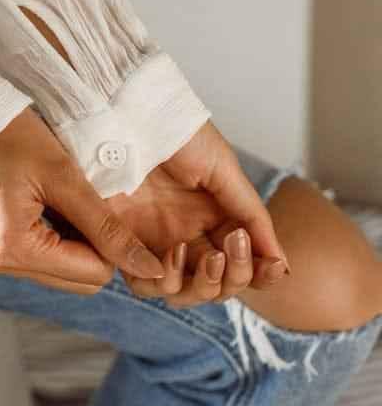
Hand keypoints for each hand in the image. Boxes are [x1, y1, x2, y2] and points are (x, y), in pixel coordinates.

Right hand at [0, 105, 167, 295]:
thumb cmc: (12, 137)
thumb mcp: (65, 177)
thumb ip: (108, 227)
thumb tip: (151, 268)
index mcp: (12, 250)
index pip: (93, 273)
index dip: (111, 243)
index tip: (105, 203)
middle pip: (79, 282)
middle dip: (95, 247)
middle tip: (88, 202)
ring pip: (63, 275)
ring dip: (77, 244)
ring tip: (66, 201)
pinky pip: (42, 263)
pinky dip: (58, 240)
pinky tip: (51, 206)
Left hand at [110, 120, 290, 306]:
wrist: (130, 114)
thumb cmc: (177, 132)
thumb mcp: (223, 169)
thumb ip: (251, 216)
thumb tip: (281, 263)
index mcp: (215, 218)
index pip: (243, 264)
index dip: (259, 273)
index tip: (273, 268)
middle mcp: (187, 235)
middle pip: (216, 285)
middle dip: (232, 279)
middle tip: (230, 251)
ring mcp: (155, 241)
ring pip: (183, 292)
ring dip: (201, 285)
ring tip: (204, 255)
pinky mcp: (123, 243)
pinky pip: (144, 282)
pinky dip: (162, 281)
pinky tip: (172, 256)